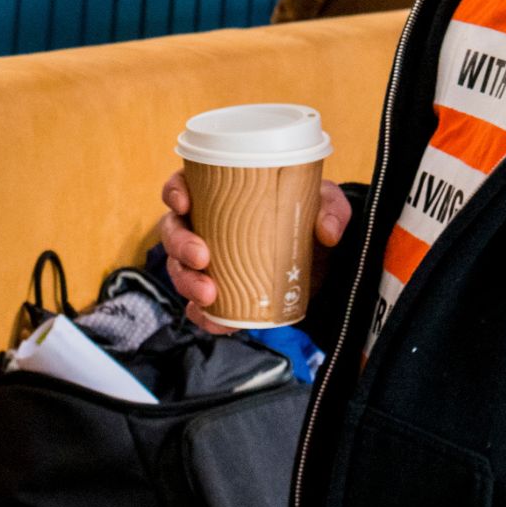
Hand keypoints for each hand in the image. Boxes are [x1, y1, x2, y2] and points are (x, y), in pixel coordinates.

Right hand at [159, 170, 351, 336]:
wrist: (322, 261)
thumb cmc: (311, 218)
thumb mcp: (326, 204)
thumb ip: (332, 210)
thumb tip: (327, 231)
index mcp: (218, 195)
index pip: (182, 187)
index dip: (174, 192)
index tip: (184, 203)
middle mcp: (204, 227)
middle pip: (173, 231)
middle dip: (180, 246)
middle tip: (202, 258)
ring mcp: (207, 264)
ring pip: (179, 270)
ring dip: (187, 283)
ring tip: (208, 295)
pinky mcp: (219, 296)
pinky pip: (200, 308)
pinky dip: (203, 316)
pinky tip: (213, 319)